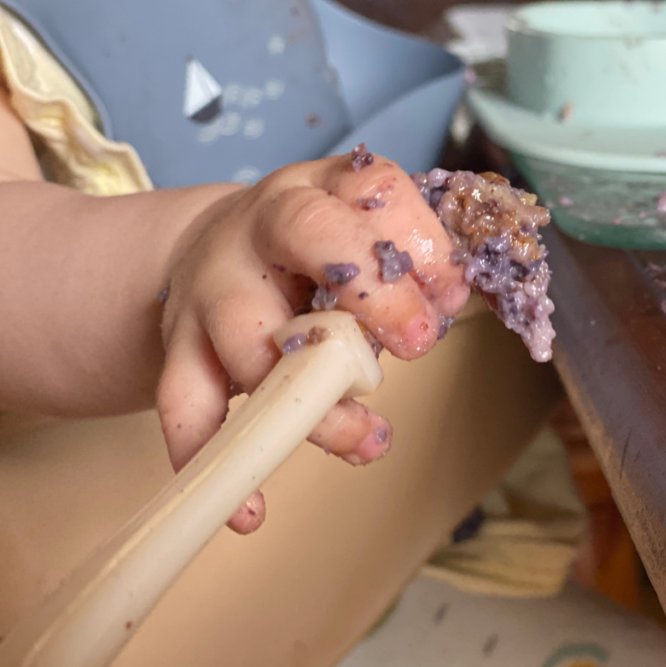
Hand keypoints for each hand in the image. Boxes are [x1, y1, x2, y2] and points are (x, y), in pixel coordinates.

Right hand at [156, 150, 469, 532]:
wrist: (209, 252)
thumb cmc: (312, 256)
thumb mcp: (359, 239)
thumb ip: (406, 267)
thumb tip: (445, 302)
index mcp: (321, 190)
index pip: (376, 189)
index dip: (422, 241)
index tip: (451, 295)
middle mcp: (261, 227)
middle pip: (308, 233)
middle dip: (375, 292)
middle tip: (419, 345)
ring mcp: (212, 287)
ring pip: (251, 340)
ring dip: (314, 402)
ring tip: (367, 440)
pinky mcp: (179, 348)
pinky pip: (186, 408)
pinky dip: (213, 459)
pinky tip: (251, 512)